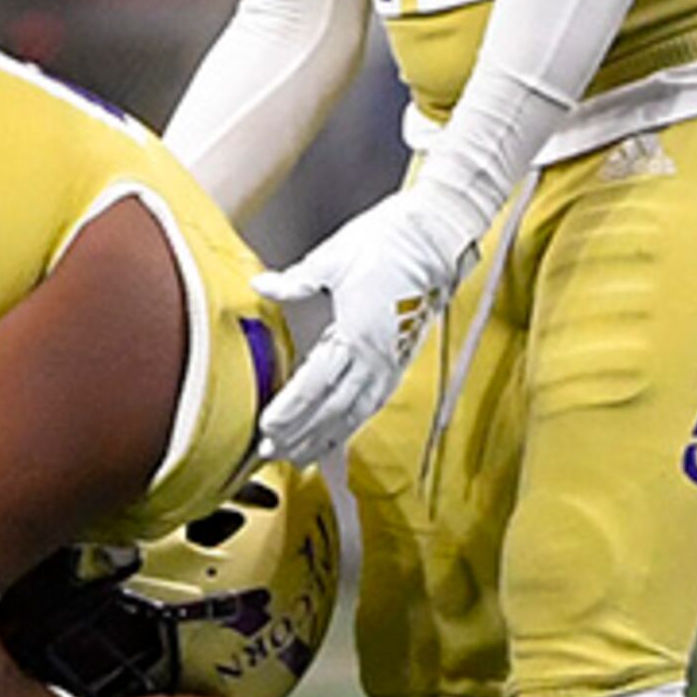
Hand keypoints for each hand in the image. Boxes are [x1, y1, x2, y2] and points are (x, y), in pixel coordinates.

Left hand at [255, 189, 477, 463]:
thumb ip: (294, 280)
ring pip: (353, 414)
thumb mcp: (331, 259)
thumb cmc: (387, 243)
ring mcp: (390, 363)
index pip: (314, 385)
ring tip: (299, 457)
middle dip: (300, 435)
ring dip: (324, 438)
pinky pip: (371, 404)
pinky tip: (337, 434)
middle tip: (272, 452)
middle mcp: (374, 358)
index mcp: (355, 334)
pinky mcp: (399, 362)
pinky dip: (350, 425)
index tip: (267, 428)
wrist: (434, 239)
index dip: (290, 411)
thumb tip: (262, 284)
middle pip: (331, 410)